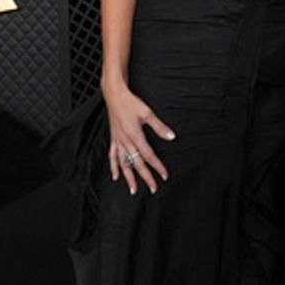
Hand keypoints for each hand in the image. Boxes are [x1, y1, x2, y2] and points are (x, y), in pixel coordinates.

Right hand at [104, 80, 175, 194]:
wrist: (114, 95)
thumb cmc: (130, 102)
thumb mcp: (147, 113)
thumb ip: (159, 127)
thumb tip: (171, 137)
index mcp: (134, 135)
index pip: (148, 156)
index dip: (157, 166)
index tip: (164, 175)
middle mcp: (125, 141)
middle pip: (136, 163)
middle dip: (146, 177)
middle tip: (153, 188)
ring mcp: (118, 141)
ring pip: (123, 164)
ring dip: (129, 178)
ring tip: (133, 189)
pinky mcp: (113, 139)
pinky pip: (112, 156)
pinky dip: (114, 167)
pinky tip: (116, 177)